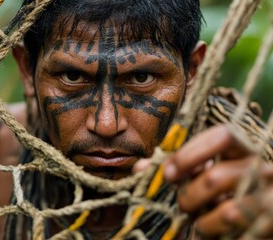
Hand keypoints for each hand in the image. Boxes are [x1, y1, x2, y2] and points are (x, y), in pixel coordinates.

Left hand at [134, 124, 272, 237]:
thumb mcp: (200, 176)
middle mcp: (261, 168)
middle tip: (182, 205)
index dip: (191, 152)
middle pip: (215, 177)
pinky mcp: (271, 221)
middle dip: (188, 196)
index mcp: (243, 150)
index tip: (168, 172)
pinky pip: (236, 233)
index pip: (222, 135)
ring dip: (202, 221)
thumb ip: (176, 168)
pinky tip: (212, 232)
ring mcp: (269, 195)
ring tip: (198, 222)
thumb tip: (141, 167)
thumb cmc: (221, 192)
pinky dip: (213, 233)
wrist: (255, 218)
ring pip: (226, 211)